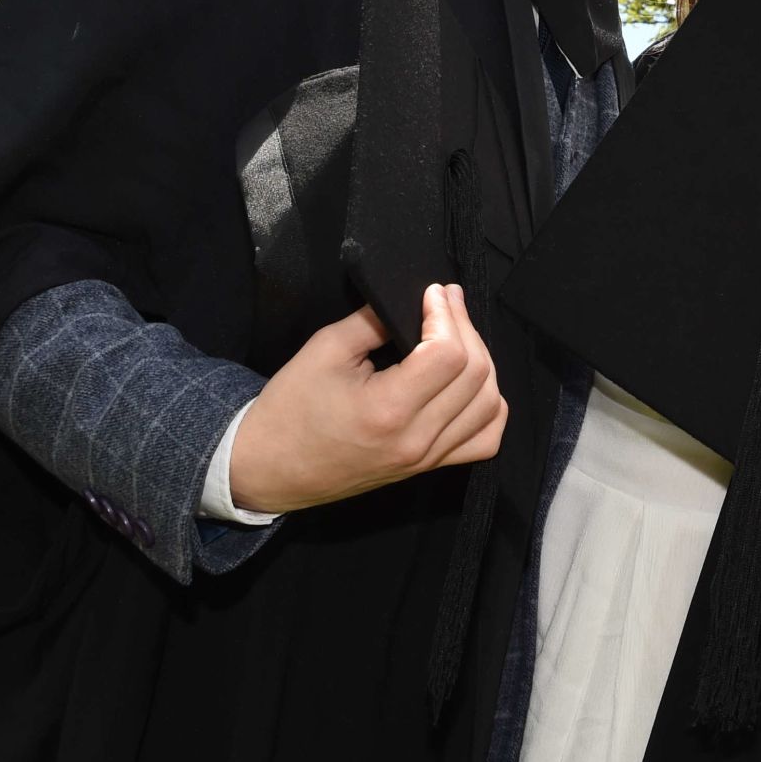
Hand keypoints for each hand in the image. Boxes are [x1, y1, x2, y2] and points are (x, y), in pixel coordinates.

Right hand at [227, 282, 506, 515]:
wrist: (270, 469)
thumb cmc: (291, 409)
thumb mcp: (324, 350)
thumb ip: (372, 320)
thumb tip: (410, 299)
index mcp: (388, 410)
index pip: (448, 355)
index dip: (447, 314)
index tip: (433, 292)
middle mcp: (416, 439)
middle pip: (476, 376)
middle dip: (466, 327)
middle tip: (446, 301)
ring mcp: (427, 458)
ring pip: (490, 406)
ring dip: (482, 363)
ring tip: (457, 336)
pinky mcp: (429, 466)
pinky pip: (485, 440)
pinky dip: (489, 407)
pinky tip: (470, 383)